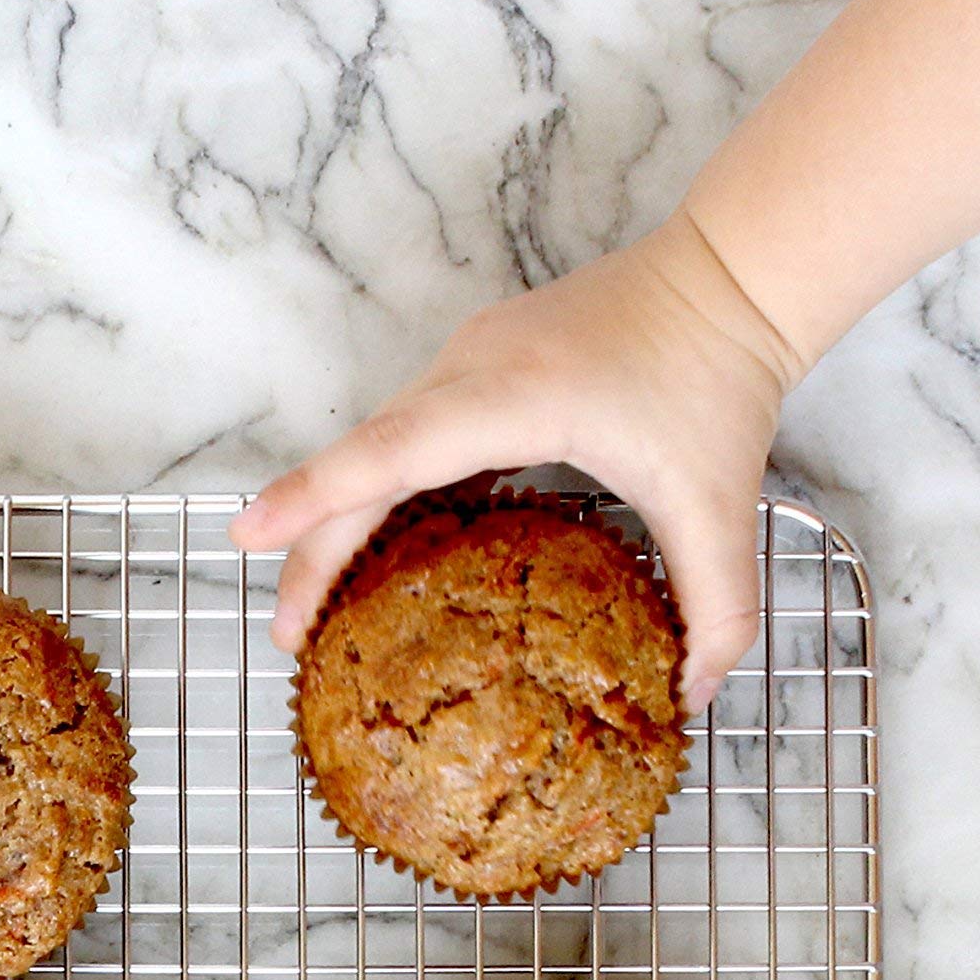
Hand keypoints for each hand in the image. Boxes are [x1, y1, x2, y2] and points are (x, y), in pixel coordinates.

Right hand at [231, 210, 799, 709]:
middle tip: (288, 637)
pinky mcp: (475, 366)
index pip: (396, 450)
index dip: (320, 496)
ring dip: (336, 519)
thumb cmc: (716, 380)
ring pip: (376, 444)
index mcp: (521, 395)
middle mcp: (475, 366)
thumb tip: (688, 701)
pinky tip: (369, 553)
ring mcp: (468, 359)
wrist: (727, 278)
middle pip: (365, 459)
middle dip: (312, 544)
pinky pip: (404, 433)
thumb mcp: (724, 512)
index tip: (252, 534)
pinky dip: (375, 490)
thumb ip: (716, 613)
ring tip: (312, 610)